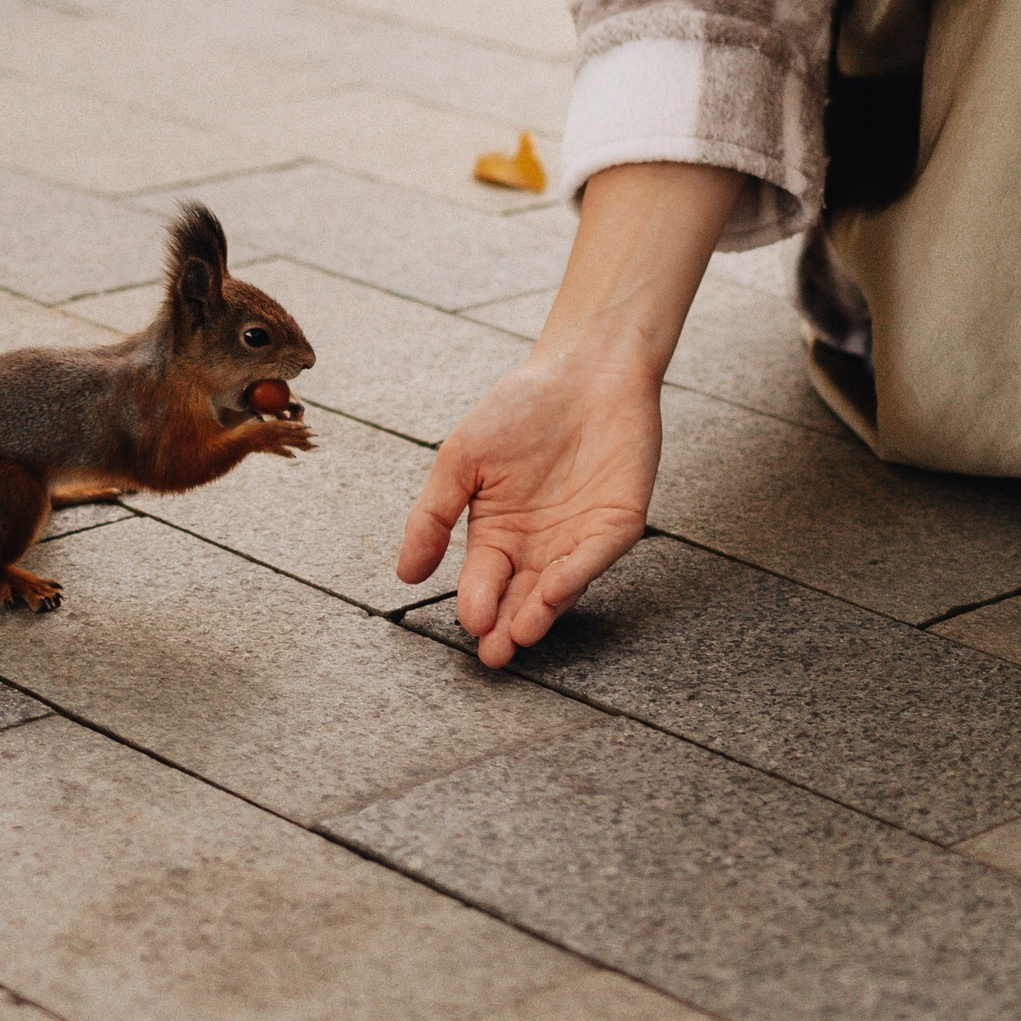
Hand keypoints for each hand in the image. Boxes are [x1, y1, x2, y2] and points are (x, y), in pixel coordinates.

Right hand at [396, 161, 735, 667]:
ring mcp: (579, 537)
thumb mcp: (460, 460)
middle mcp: (538, 545)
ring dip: (540, 613)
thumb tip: (405, 576)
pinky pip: (595, 557)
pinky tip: (555, 589)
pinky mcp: (616, 524)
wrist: (584, 366)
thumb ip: (433, 517)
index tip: (470, 622)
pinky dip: (577, 575)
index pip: (484, 582)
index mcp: (498, 532)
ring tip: (521, 634)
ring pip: (558, 588)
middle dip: (508, 626)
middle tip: (496, 653)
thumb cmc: (520, 407)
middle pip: (520, 597)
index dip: (477, 604)